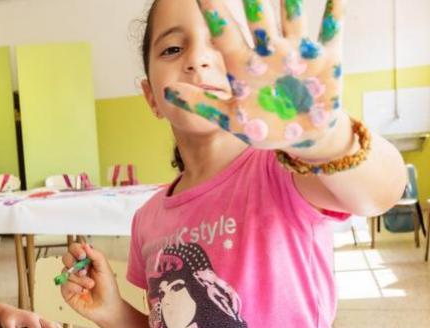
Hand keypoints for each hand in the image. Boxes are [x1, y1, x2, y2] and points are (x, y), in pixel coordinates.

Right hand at [59, 243, 121, 325]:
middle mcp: (76, 269)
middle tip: (85, 271)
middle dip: (74, 263)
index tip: (82, 255)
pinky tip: (82, 292)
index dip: (76, 250)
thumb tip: (86, 245)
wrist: (108, 308)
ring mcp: (71, 280)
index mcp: (86, 261)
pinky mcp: (66, 291)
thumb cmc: (108, 290)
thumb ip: (96, 255)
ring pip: (66, 272)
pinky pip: (64, 284)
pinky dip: (74, 287)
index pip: (75, 249)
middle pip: (66, 258)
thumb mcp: (105, 269)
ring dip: (79, 279)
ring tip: (90, 285)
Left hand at [166, 0, 346, 149]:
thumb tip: (167, 93)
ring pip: (292, 18)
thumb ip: (200, 104)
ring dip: (290, 1)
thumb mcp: (229, 119)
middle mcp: (268, 53)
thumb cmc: (264, 127)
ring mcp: (296, 53)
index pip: (225, 34)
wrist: (302, 138)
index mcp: (244, 66)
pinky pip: (331, 31)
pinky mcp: (325, 59)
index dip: (215, 14)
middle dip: (252, 0)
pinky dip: (334, 13)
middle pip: (258, 20)